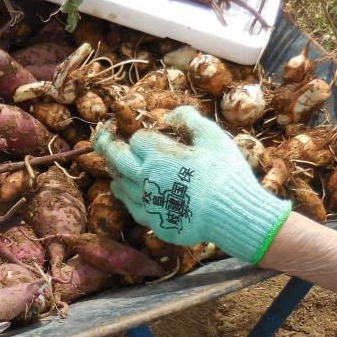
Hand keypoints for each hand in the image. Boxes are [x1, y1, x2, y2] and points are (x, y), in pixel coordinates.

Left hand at [91, 106, 291, 263]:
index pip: (137, 140)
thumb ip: (190, 121)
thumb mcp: (213, 138)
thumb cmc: (226, 174)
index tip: (147, 134)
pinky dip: (124, 195)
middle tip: (102, 136)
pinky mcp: (154, 221)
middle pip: (116, 158)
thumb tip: (172, 114)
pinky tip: (123, 190)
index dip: (143, 135)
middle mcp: (146, 178)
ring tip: (113, 164)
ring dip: (115, 170)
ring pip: (120, 183)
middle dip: (107, 144)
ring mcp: (148, 202)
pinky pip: (130, 206)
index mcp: (158, 155)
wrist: (233, 216)